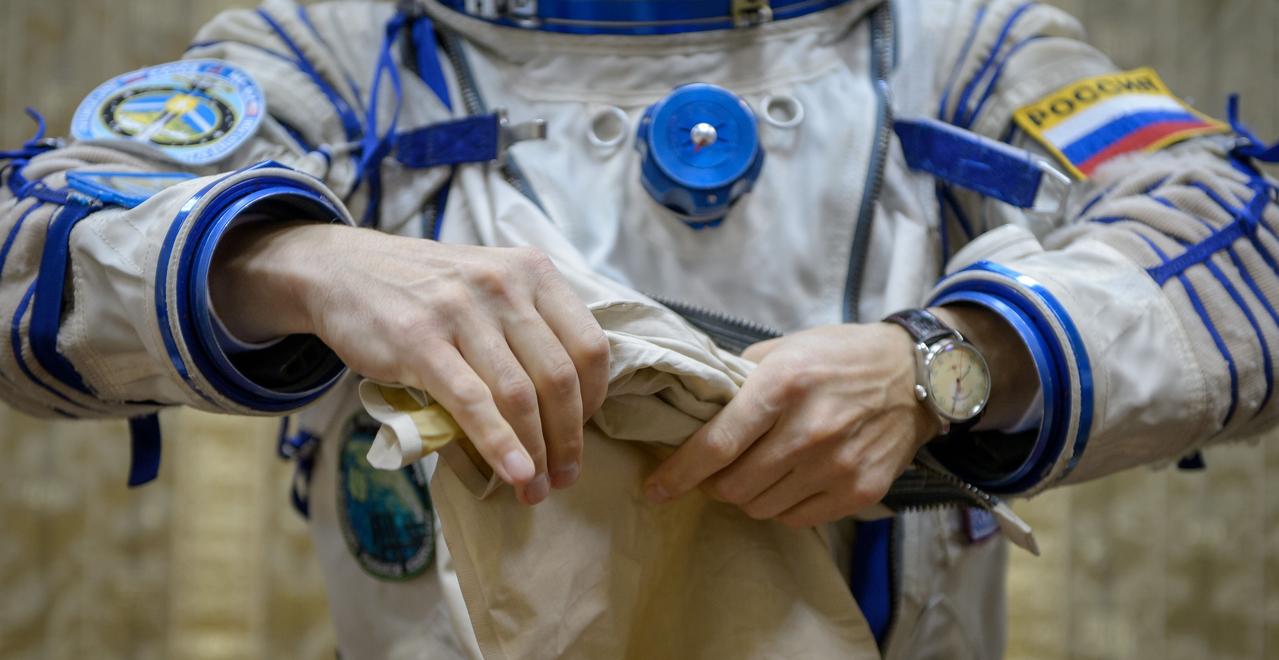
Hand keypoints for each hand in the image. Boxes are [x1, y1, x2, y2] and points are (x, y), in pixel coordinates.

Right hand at [211, 222, 610, 505]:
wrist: (345, 270)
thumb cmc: (429, 290)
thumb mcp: (491, 285)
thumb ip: (531, 327)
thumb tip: (568, 408)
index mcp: (533, 271)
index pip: (589, 345)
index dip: (595, 399)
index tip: (583, 430)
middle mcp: (503, 285)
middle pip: (559, 377)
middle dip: (568, 439)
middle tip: (565, 477)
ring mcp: (461, 311)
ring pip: (520, 395)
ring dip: (535, 453)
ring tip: (535, 489)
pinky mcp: (420, 341)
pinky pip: (472, 402)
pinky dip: (499, 445)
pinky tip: (513, 474)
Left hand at [643, 323, 937, 526]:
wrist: (916, 375)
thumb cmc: (839, 357)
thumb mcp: (783, 349)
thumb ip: (738, 380)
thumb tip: (693, 409)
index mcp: (783, 386)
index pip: (717, 445)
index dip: (679, 473)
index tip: (655, 489)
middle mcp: (809, 430)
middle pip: (734, 486)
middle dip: (711, 484)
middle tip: (714, 471)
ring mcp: (837, 465)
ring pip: (762, 507)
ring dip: (746, 496)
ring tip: (755, 471)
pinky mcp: (859, 490)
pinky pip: (797, 518)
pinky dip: (781, 505)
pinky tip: (788, 481)